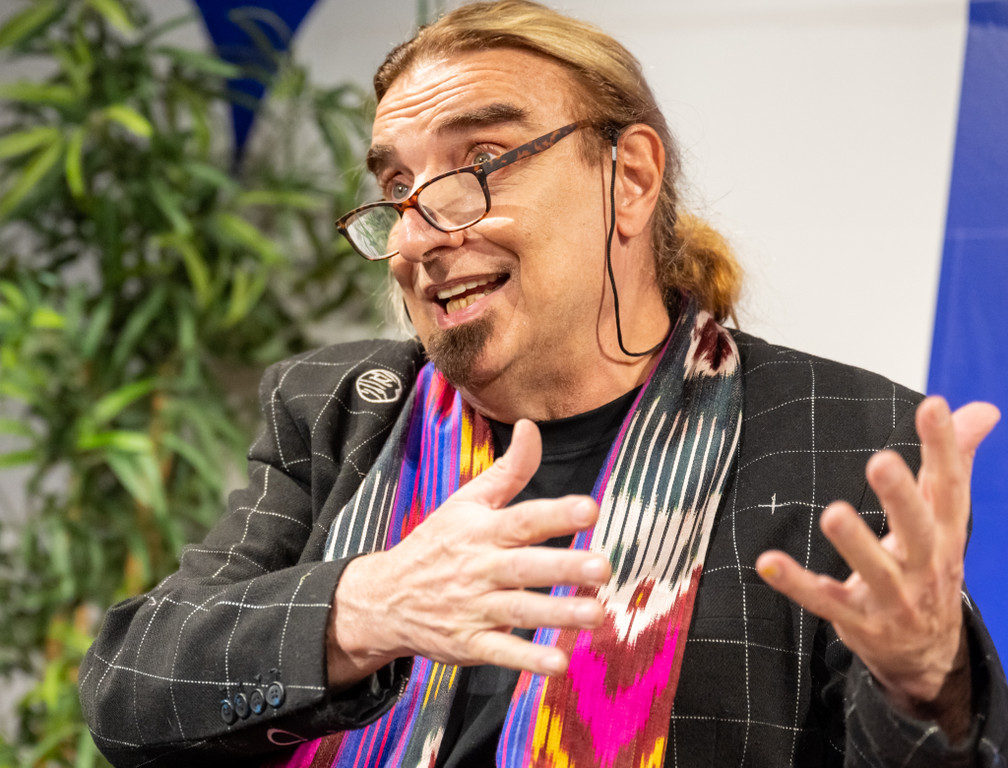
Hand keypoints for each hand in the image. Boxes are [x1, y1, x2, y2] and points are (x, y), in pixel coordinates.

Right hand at [327, 419, 611, 687]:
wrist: (385, 597)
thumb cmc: (436, 544)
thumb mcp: (466, 503)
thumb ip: (508, 470)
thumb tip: (532, 426)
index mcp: (481, 530)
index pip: (521, 519)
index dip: (555, 513)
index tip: (589, 509)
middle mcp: (479, 567)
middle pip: (524, 566)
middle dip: (563, 567)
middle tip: (603, 567)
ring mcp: (473, 607)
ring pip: (518, 610)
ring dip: (557, 614)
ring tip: (596, 614)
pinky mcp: (469, 643)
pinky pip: (499, 652)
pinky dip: (526, 659)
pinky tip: (557, 662)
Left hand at [756, 397, 998, 730]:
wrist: (927, 657)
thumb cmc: (929, 569)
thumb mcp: (946, 521)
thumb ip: (955, 463)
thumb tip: (981, 408)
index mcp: (946, 535)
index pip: (950, 487)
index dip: (944, 447)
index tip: (933, 405)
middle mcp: (925, 567)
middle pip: (918, 530)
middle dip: (901, 497)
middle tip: (881, 461)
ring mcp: (893, 599)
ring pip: (875, 571)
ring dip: (854, 544)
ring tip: (832, 514)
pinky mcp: (857, 622)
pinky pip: (824, 602)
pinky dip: (796, 584)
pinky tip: (767, 562)